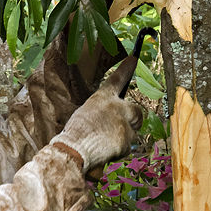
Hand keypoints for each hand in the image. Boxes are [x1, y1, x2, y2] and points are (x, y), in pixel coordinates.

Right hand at [51, 56, 143, 172]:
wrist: (74, 150)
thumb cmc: (75, 134)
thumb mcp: (85, 115)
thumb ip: (102, 114)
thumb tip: (111, 122)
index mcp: (102, 97)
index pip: (116, 79)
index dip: (125, 68)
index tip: (134, 58)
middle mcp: (116, 106)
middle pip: (137, 112)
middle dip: (135, 121)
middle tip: (124, 129)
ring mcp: (123, 123)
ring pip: (132, 132)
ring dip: (123, 139)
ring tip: (103, 144)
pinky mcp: (126, 140)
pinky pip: (127, 147)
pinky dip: (118, 151)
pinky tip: (105, 152)